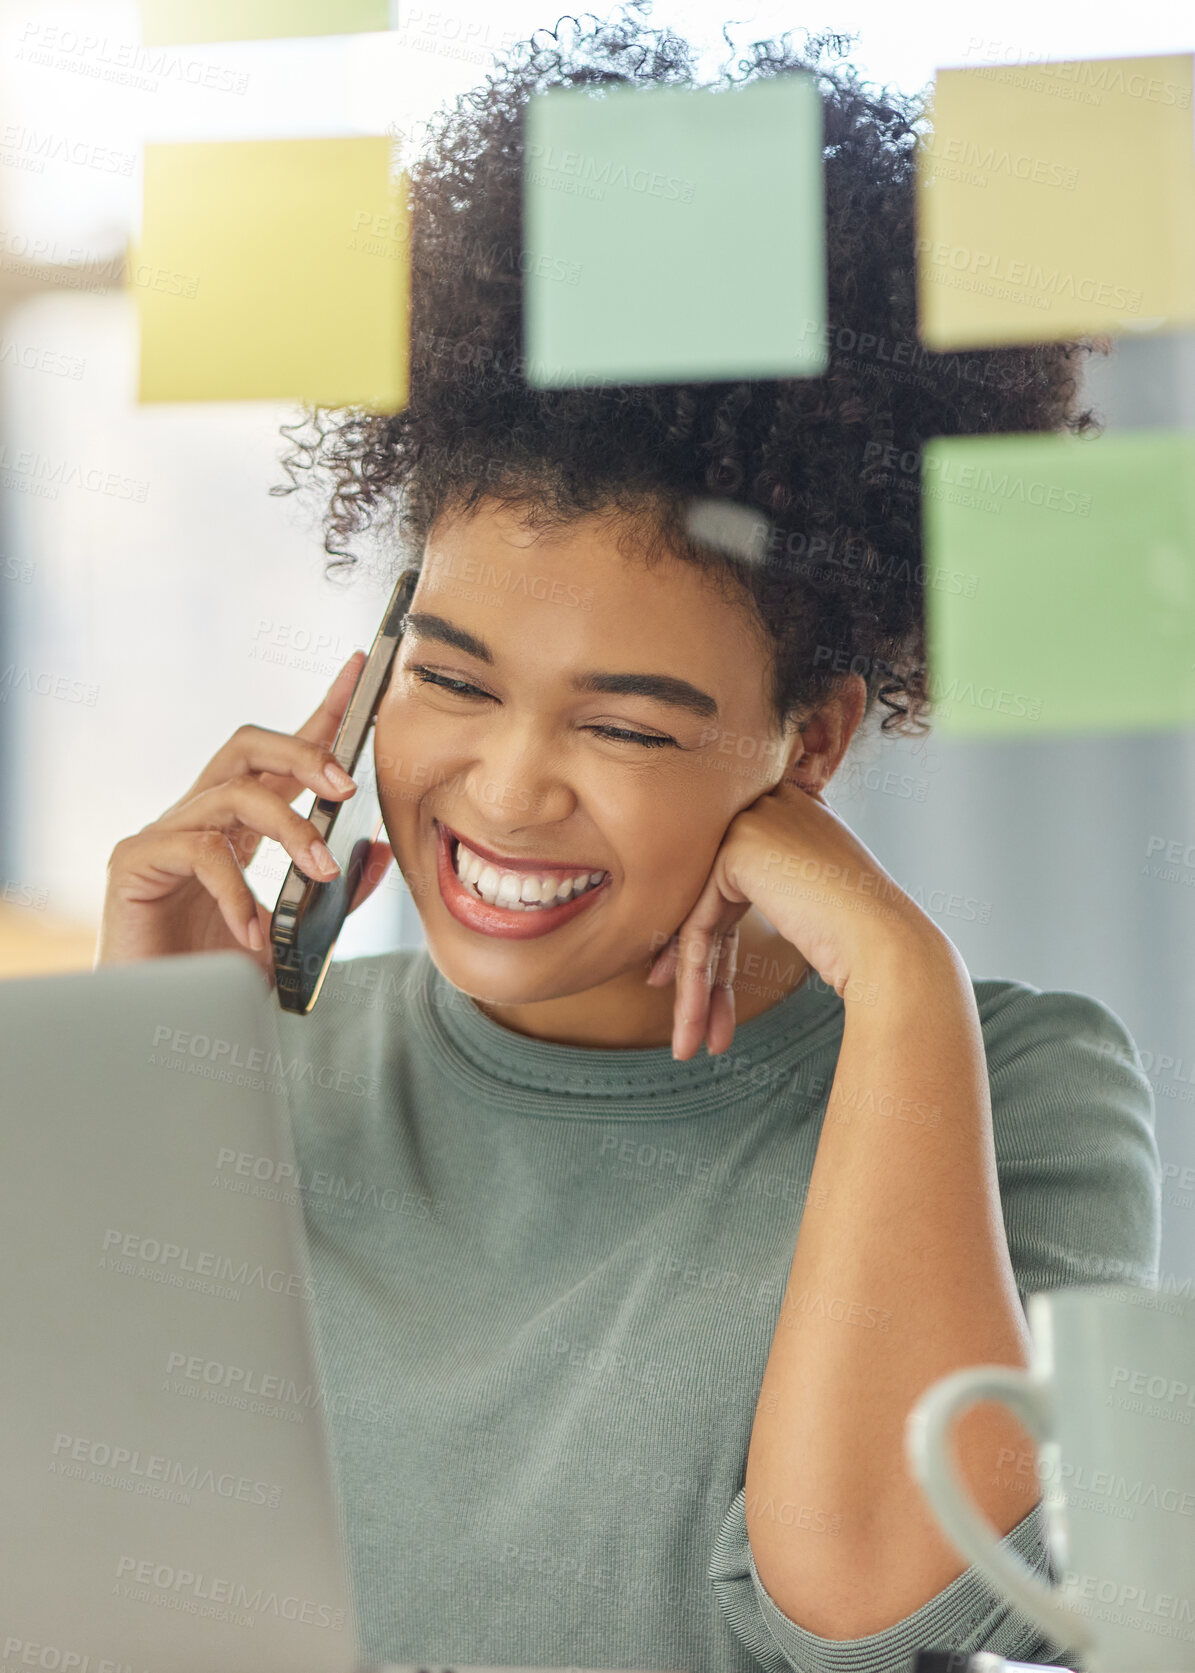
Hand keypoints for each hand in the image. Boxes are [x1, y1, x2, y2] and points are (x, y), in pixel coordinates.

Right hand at [96, 652, 392, 977]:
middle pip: (247, 746)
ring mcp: (163, 835)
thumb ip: (334, 895)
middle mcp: (199, 817)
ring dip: (290, 828)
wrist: (157, 1025)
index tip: (361, 671)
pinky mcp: (134, 863)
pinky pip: (199, 851)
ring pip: (233, 793)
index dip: (321, 711)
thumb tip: (380, 851)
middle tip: (348, 786)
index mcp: (237, 825)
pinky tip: (254, 933)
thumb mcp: (294, 934)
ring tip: (319, 871)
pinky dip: (237, 891)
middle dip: (304, 752)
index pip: (281, 754)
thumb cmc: (219, 975)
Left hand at [645, 769, 926, 1059]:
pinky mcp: (735, 850)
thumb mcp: (811, 903)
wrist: (892, 949)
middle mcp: (770, 806)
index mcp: (793, 811)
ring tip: (688, 1047)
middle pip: (714, 903)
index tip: (702, 999)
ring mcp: (752, 822)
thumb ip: (773, 888)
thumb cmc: (867, 941)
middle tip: (691, 1031)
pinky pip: (698, 925)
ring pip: (701, 919)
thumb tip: (714, 914)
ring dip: (692, 989)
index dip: (718, 948)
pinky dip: (692, 982)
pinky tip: (691, 1032)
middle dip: (699, 972)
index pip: (735, 884)